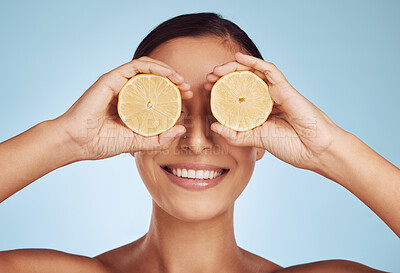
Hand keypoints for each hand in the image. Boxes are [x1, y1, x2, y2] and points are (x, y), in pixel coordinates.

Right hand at [53, 56, 192, 160]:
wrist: (78, 143)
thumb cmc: (102, 143)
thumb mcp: (138, 142)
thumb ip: (159, 137)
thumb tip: (181, 129)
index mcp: (129, 103)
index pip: (154, 91)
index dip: (173, 92)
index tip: (187, 98)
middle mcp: (124, 90)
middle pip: (153, 78)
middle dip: (174, 81)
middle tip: (188, 89)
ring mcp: (117, 82)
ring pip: (146, 68)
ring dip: (167, 71)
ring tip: (181, 81)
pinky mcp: (111, 78)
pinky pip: (135, 66)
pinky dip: (154, 67)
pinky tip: (168, 74)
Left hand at [205, 52, 342, 170]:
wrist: (315, 150)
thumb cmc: (291, 146)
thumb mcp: (256, 140)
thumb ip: (235, 134)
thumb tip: (213, 126)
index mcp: (260, 110)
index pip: (238, 95)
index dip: (221, 90)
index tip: (207, 90)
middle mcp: (267, 98)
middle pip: (242, 82)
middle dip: (223, 78)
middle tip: (208, 79)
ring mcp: (276, 92)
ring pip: (253, 73)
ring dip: (233, 69)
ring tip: (216, 71)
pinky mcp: (285, 88)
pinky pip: (269, 70)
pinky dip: (253, 62)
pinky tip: (238, 58)